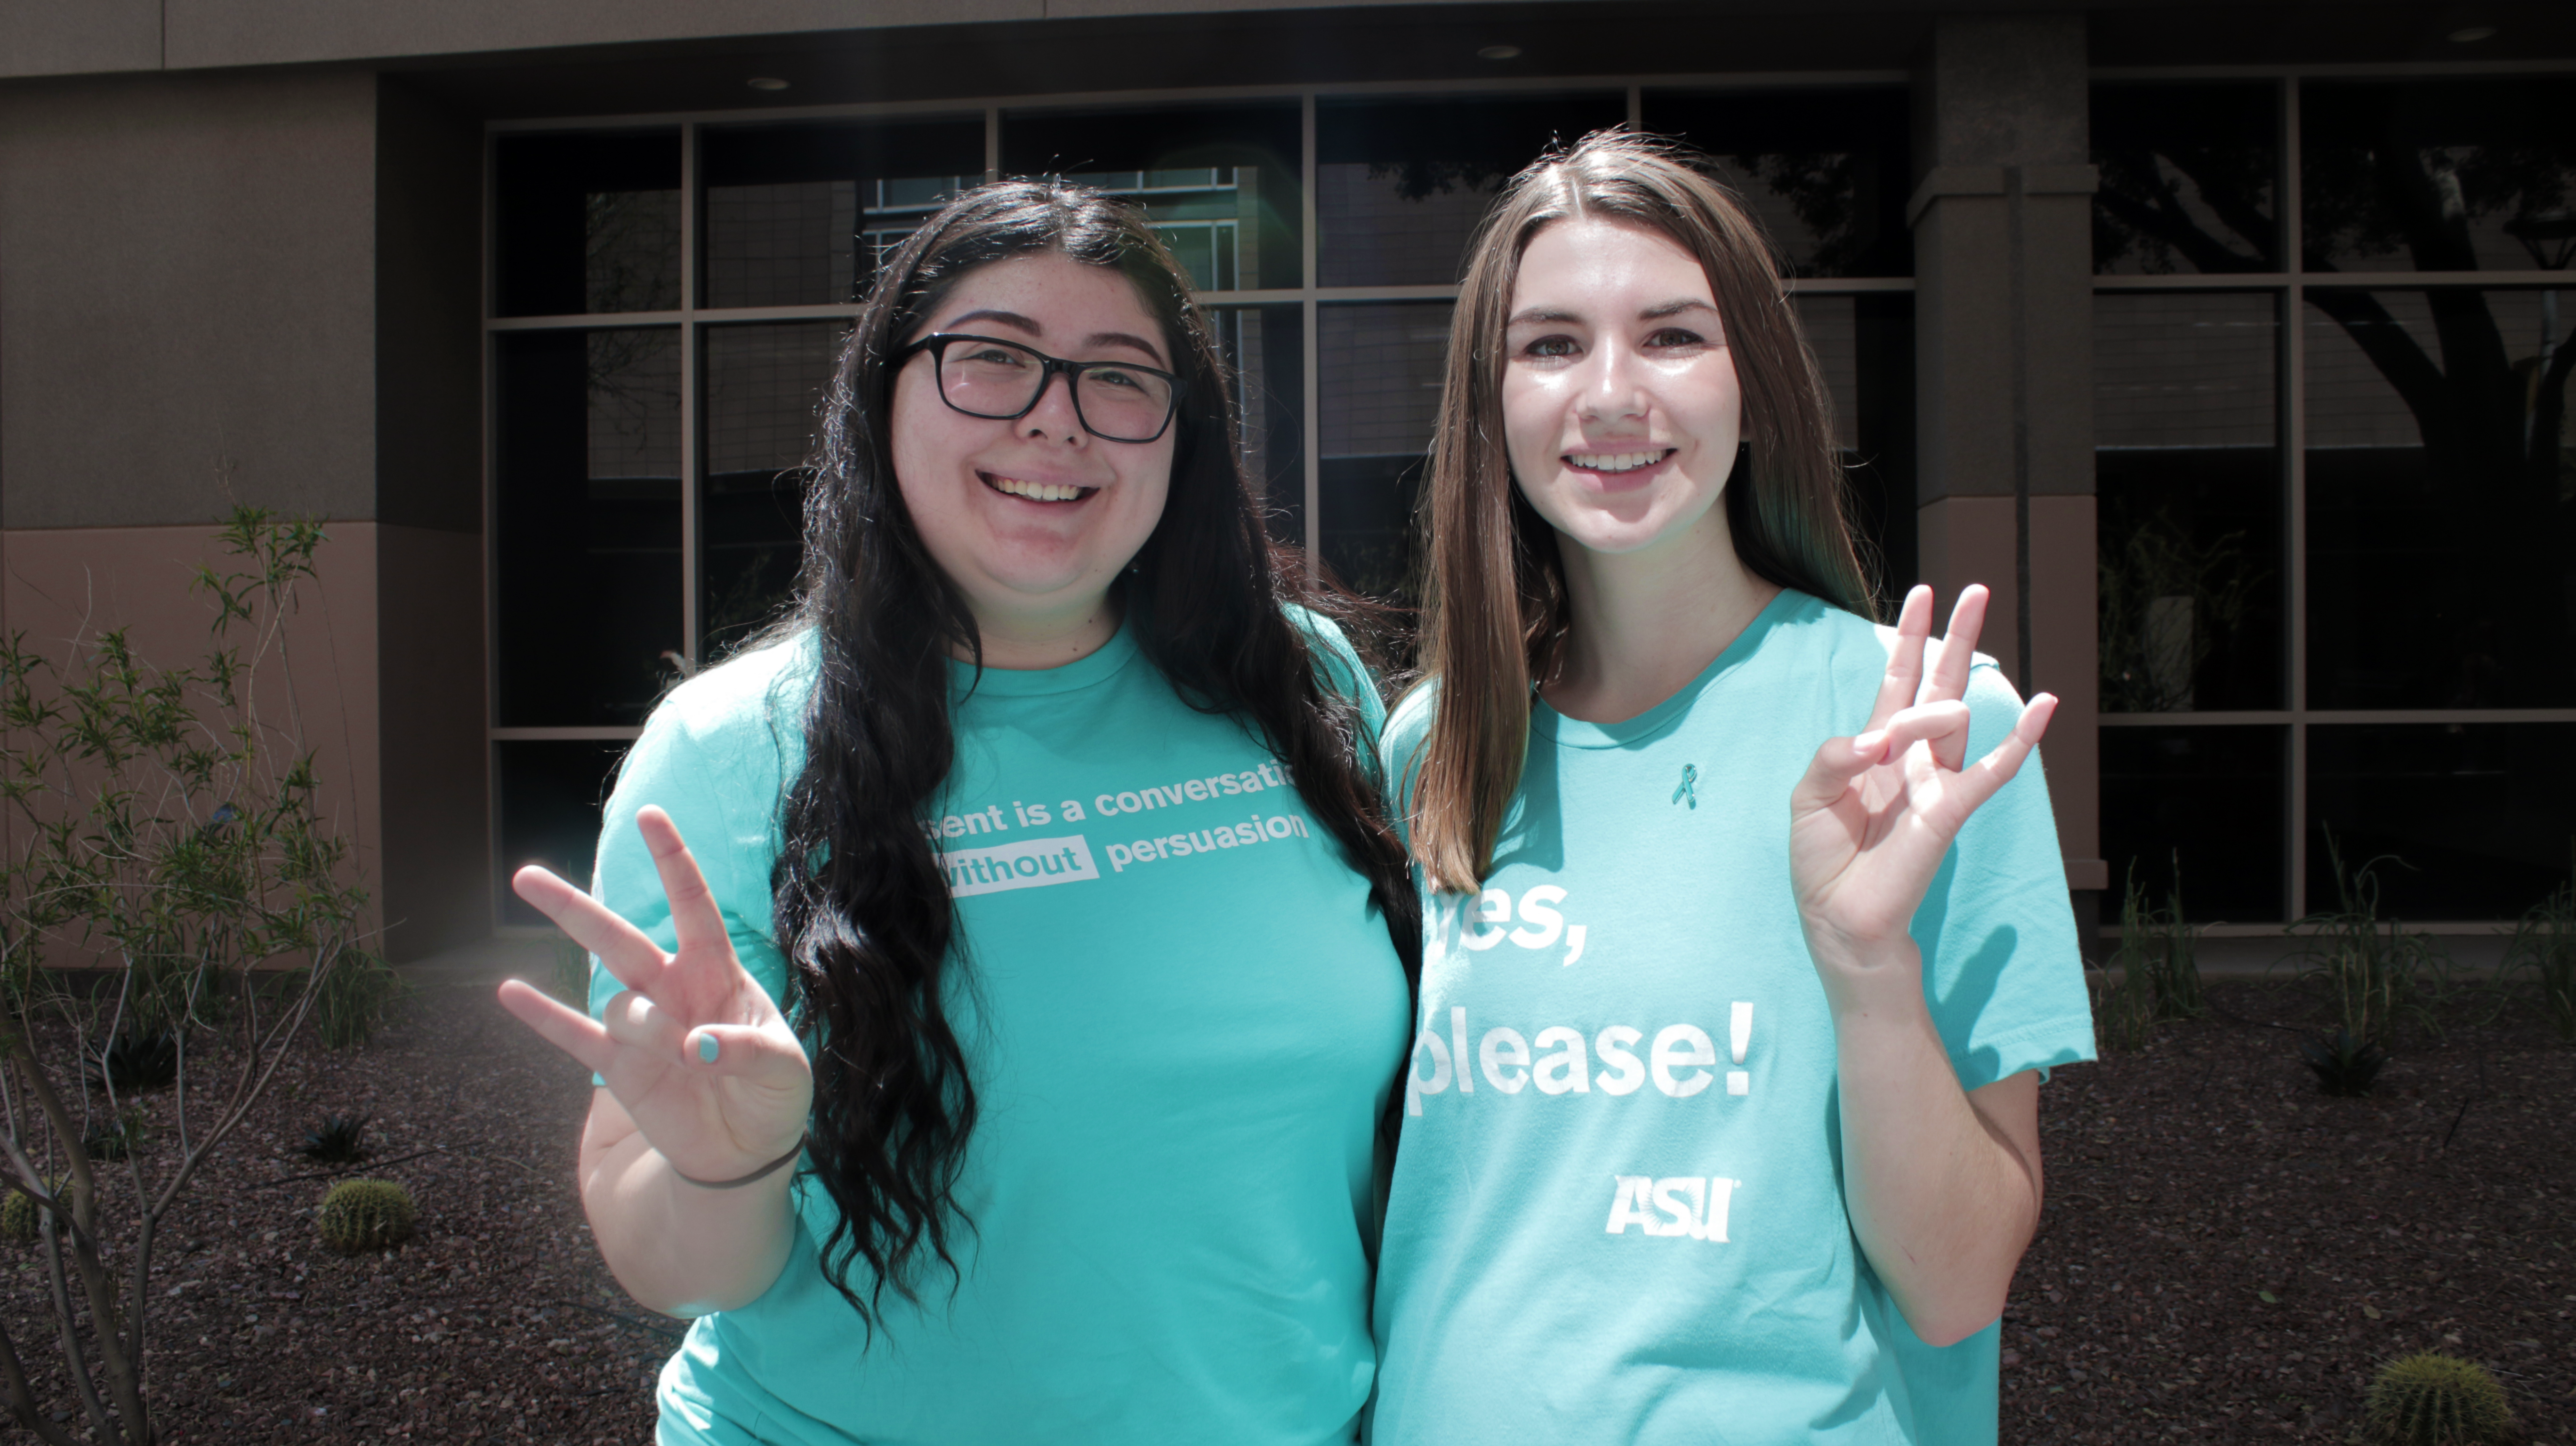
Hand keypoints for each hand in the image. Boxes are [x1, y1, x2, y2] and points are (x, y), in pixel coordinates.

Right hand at [496, 806, 811, 1182]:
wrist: (747, 1149)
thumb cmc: (773, 1095)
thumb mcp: (783, 1070)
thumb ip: (747, 1050)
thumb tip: (698, 1044)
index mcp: (717, 972)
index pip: (693, 904)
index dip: (673, 860)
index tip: (650, 816)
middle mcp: (672, 989)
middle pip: (618, 938)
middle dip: (575, 909)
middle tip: (527, 877)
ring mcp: (642, 1026)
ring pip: (618, 1005)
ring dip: (644, 1028)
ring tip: (680, 1057)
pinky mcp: (619, 1067)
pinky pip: (573, 1036)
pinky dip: (543, 1016)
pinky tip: (510, 992)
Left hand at [1789, 585, 2056, 964]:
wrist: (1838, 915)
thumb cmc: (1821, 857)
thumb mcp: (1808, 795)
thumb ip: (1835, 755)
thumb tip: (1881, 739)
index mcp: (1874, 748)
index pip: (1896, 681)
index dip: (1908, 640)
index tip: (1922, 593)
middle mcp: (1910, 757)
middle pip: (1938, 685)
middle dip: (1953, 637)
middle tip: (1973, 590)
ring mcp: (1935, 781)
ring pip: (1956, 717)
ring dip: (1954, 682)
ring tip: (1953, 649)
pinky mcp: (1950, 811)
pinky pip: (1993, 770)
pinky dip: (2020, 740)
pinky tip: (2045, 705)